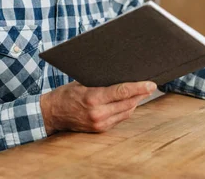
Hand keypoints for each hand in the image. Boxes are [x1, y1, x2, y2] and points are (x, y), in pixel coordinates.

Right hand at [40, 81, 156, 134]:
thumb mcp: (82, 82)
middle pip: (128, 103)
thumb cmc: (67, 94)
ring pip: (127, 111)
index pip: (122, 92)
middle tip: (151, 85)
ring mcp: (100, 123)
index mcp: (93, 98)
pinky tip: (130, 102)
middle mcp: (98, 113)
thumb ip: (102, 81)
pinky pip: (120, 118)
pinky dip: (127, 109)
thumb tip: (123, 74)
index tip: (151, 84)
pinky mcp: (101, 129)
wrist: (53, 113)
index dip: (139, 88)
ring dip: (136, 102)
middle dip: (141, 94)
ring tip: (143, 91)